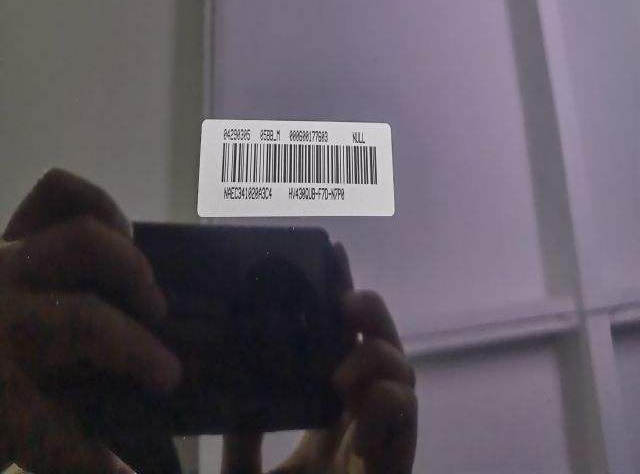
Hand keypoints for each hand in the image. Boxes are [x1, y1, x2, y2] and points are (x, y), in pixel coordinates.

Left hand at [0, 169, 181, 472]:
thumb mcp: (9, 421)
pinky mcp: (13, 227)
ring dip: (130, 268)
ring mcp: (5, 258)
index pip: (47, 429)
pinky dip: (100, 204)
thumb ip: (65, 443)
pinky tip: (117, 233)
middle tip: (166, 366)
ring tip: (145, 292)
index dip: (93, 463)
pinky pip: (61, 191)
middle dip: (134, 348)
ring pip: (84, 240)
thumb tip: (125, 471)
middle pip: (83, 320)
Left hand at [222, 248, 416, 473]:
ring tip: (339, 378)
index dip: (339, 296)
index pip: (338, 343)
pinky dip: (386, 404)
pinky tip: (359, 436)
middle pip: (379, 346)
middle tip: (345, 302)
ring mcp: (382, 438)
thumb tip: (235, 399)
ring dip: (374, 359)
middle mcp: (359, 419)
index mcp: (326, 416)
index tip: (330, 252)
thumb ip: (243, 443)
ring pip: (402, 372)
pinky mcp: (398, 461)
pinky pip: (406, 411)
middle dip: (369, 312)